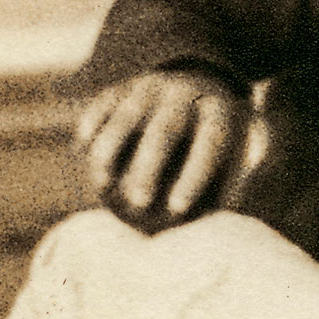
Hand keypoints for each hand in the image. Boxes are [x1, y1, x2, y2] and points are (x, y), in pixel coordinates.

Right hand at [75, 71, 249, 230]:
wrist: (197, 84)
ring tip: (102, 185)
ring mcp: (152, 86)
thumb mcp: (236, 156)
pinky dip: (93, 124)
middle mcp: (185, 93)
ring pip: (127, 115)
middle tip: (138, 204)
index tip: (178, 210)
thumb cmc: (214, 141)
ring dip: (111, 149)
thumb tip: (213, 234)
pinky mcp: (124, 86)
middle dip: (149, 166)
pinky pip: (103, 104)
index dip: (195, 175)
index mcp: (217, 110)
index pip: (210, 142)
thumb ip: (227, 189)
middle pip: (166, 129)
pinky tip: (83, 151)